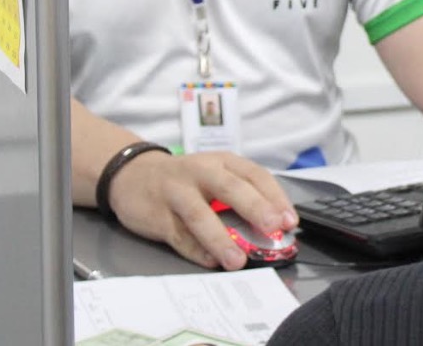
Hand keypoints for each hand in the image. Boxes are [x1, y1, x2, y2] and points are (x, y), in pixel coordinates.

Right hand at [107, 149, 297, 269]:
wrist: (133, 174)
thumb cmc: (186, 179)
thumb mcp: (215, 176)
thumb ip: (242, 195)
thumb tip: (275, 227)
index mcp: (223, 162)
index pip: (255, 175)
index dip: (275, 197)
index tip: (290, 220)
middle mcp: (201, 172)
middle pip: (230, 188)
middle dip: (254, 208)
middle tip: (272, 228)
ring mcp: (177, 192)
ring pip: (200, 215)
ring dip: (221, 238)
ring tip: (237, 259)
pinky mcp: (158, 215)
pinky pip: (178, 235)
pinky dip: (195, 250)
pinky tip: (210, 261)